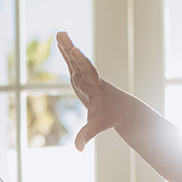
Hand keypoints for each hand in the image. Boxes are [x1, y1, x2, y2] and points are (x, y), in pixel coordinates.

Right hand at [56, 31, 119, 150]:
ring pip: (74, 60)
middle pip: (78, 61)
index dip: (80, 61)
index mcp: (95, 87)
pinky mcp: (81, 78)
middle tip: (63, 35)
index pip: (87, 72)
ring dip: (66, 47)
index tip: (74, 51)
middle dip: (70, 49)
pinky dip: (66, 53)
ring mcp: (85, 77)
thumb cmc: (110, 116)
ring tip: (59, 33)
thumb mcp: (98, 125)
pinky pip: (72, 63)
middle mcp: (89, 78)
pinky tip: (59, 42)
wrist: (122, 108)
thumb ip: (87, 135)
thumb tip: (78, 149)